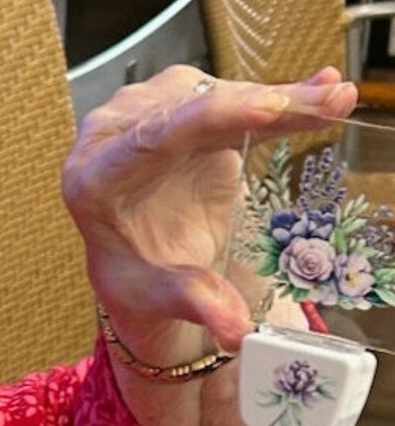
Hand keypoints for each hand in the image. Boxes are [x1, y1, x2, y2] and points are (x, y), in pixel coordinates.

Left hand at [63, 64, 357, 359]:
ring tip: (333, 100)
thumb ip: (196, 303)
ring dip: (281, 100)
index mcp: (91, 179)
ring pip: (220, 97)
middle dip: (266, 106)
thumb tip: (238, 331)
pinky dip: (278, 102)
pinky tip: (321, 95)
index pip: (151, 138)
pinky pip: (233, 100)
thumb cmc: (137, 277)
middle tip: (327, 101)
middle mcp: (110, 135)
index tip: (267, 107)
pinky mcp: (179, 106)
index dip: (211, 118)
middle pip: (192, 110)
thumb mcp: (159, 297)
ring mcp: (144, 113)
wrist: (137, 258)